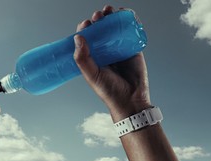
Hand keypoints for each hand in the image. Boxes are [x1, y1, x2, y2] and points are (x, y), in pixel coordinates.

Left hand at [74, 5, 151, 120]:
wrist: (131, 99)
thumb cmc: (109, 91)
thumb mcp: (91, 75)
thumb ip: (83, 58)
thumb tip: (78, 37)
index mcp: (92, 56)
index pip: (87, 37)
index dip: (85, 28)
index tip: (86, 24)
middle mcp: (105, 50)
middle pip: (101, 28)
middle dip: (99, 18)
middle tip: (98, 16)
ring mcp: (119, 48)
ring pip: (114, 27)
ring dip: (112, 16)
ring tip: (110, 12)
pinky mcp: (132, 47)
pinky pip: (130, 31)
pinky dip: (128, 20)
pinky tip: (125, 14)